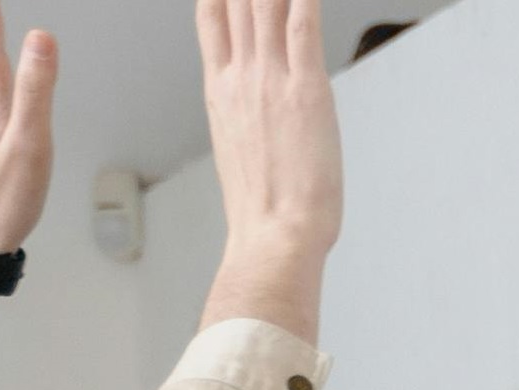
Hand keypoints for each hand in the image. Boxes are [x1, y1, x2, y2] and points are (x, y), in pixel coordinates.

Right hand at [198, 0, 342, 337]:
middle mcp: (239, 77)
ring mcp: (270, 80)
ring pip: (266, 2)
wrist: (275, 238)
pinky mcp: (306, 88)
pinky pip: (302, 22)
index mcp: (221, 91)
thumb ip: (248, 120)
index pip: (213, 17)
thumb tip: (259, 119)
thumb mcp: (242, 151)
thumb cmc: (266, 211)